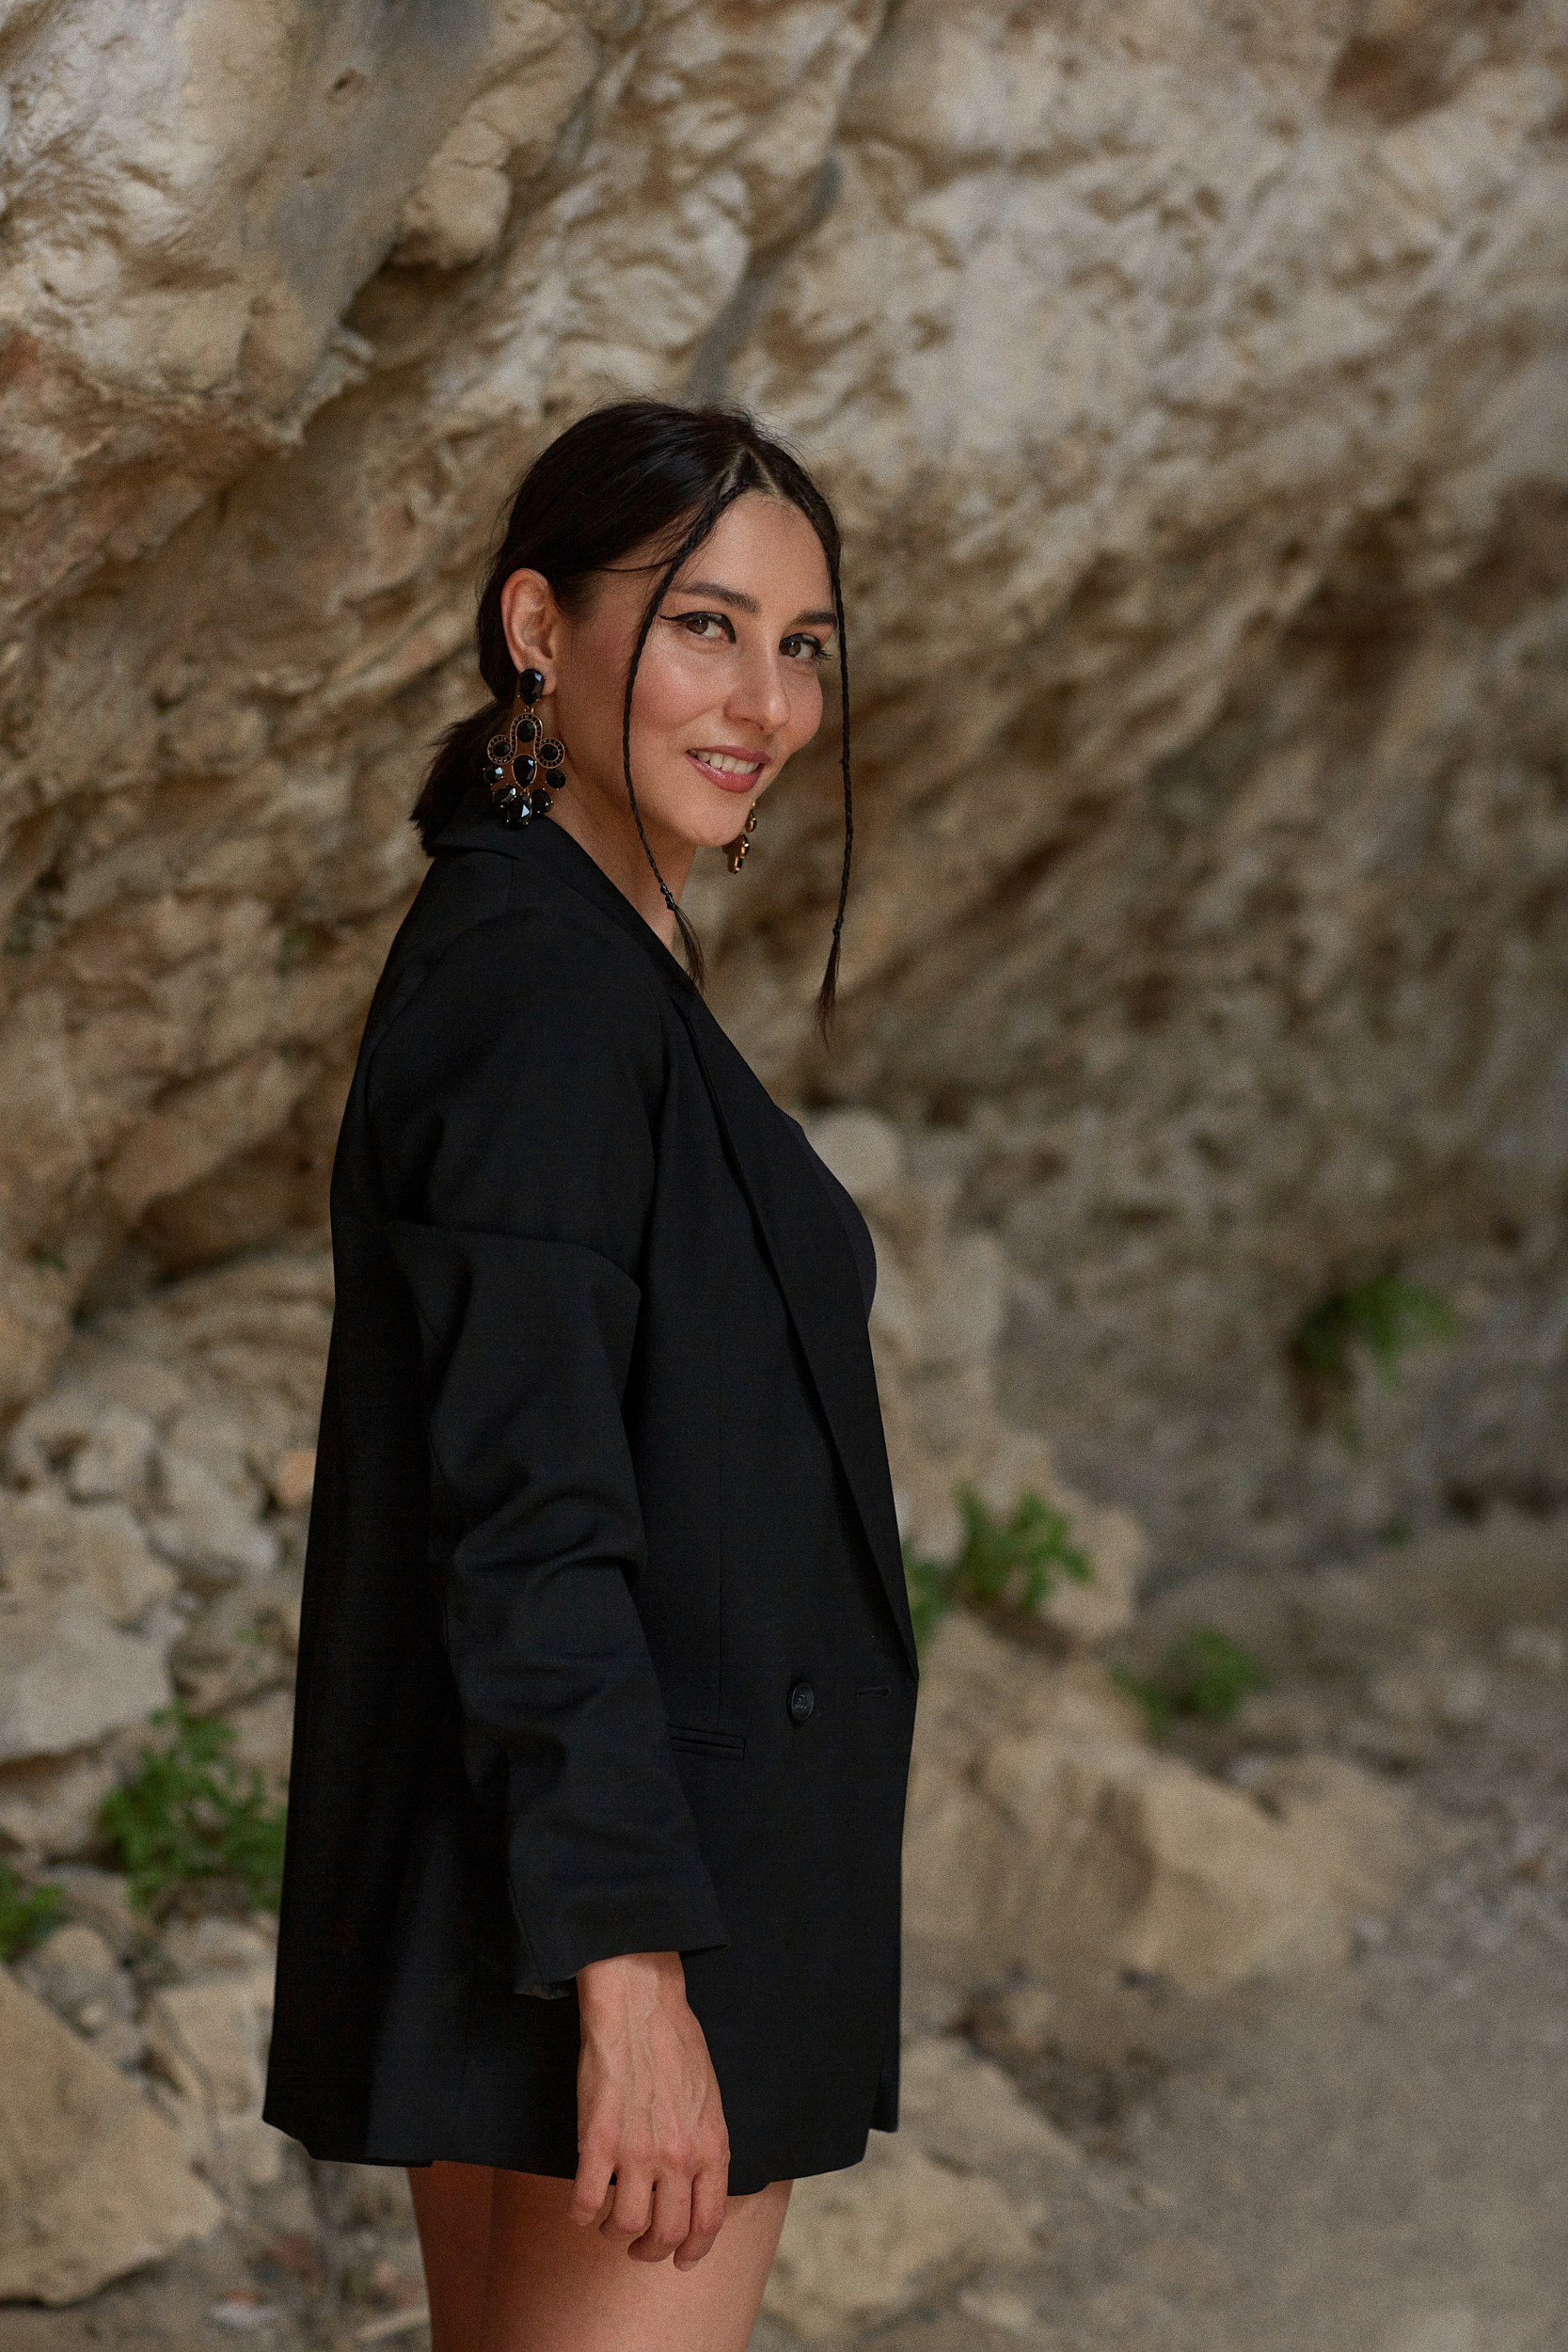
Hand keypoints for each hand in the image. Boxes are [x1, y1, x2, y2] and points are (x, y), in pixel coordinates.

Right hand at [569, 1949, 730, 2267]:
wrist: (639, 2005)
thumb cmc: (675, 2043)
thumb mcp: (709, 2099)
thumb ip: (704, 2145)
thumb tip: (697, 2184)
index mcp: (711, 2146)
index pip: (708, 2221)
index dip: (693, 2251)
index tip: (680, 2259)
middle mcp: (678, 2156)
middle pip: (667, 2233)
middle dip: (651, 2250)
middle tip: (638, 2246)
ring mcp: (638, 2151)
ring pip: (626, 2225)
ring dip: (613, 2234)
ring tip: (607, 2224)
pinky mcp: (598, 2139)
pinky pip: (586, 2201)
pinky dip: (580, 2214)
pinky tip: (580, 2207)